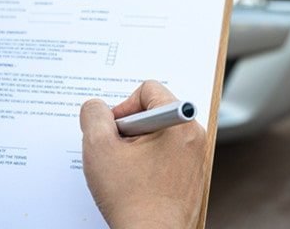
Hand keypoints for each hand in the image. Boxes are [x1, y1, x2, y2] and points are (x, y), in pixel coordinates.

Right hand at [79, 81, 207, 228]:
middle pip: (154, 111)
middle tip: (117, 153)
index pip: (149, 89)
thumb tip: (96, 108)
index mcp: (179, 122)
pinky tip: (137, 182)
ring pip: (158, 134)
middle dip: (129, 128)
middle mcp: (194, 136)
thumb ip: (93, 116)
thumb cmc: (132, 200)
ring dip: (137, 146)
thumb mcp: (98, 148)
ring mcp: (195, 157)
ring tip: (127, 170)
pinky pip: (166, 154)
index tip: (114, 132)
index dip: (123, 107)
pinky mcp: (191, 175)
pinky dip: (148, 162)